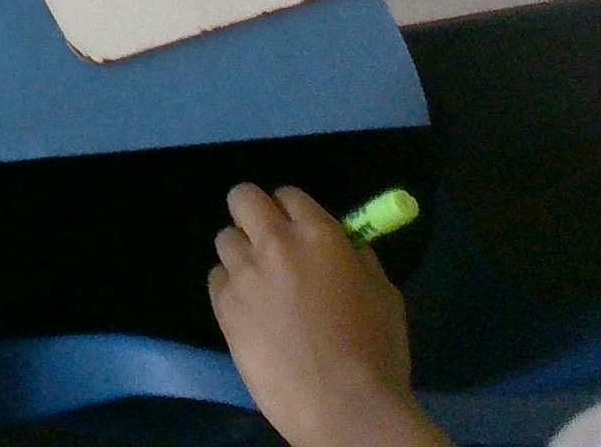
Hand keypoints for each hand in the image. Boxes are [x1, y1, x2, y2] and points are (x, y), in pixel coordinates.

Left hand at [208, 185, 442, 446]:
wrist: (341, 405)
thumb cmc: (375, 352)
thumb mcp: (383, 294)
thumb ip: (359, 260)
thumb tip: (347, 247)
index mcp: (318, 235)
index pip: (290, 195)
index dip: (294, 212)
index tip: (300, 232)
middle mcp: (274, 243)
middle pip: (243, 199)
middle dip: (255, 215)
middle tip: (271, 245)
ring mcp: (244, 273)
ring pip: (226, 240)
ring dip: (243, 255)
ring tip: (262, 287)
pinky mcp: (223, 306)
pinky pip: (217, 279)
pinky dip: (231, 288)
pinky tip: (251, 314)